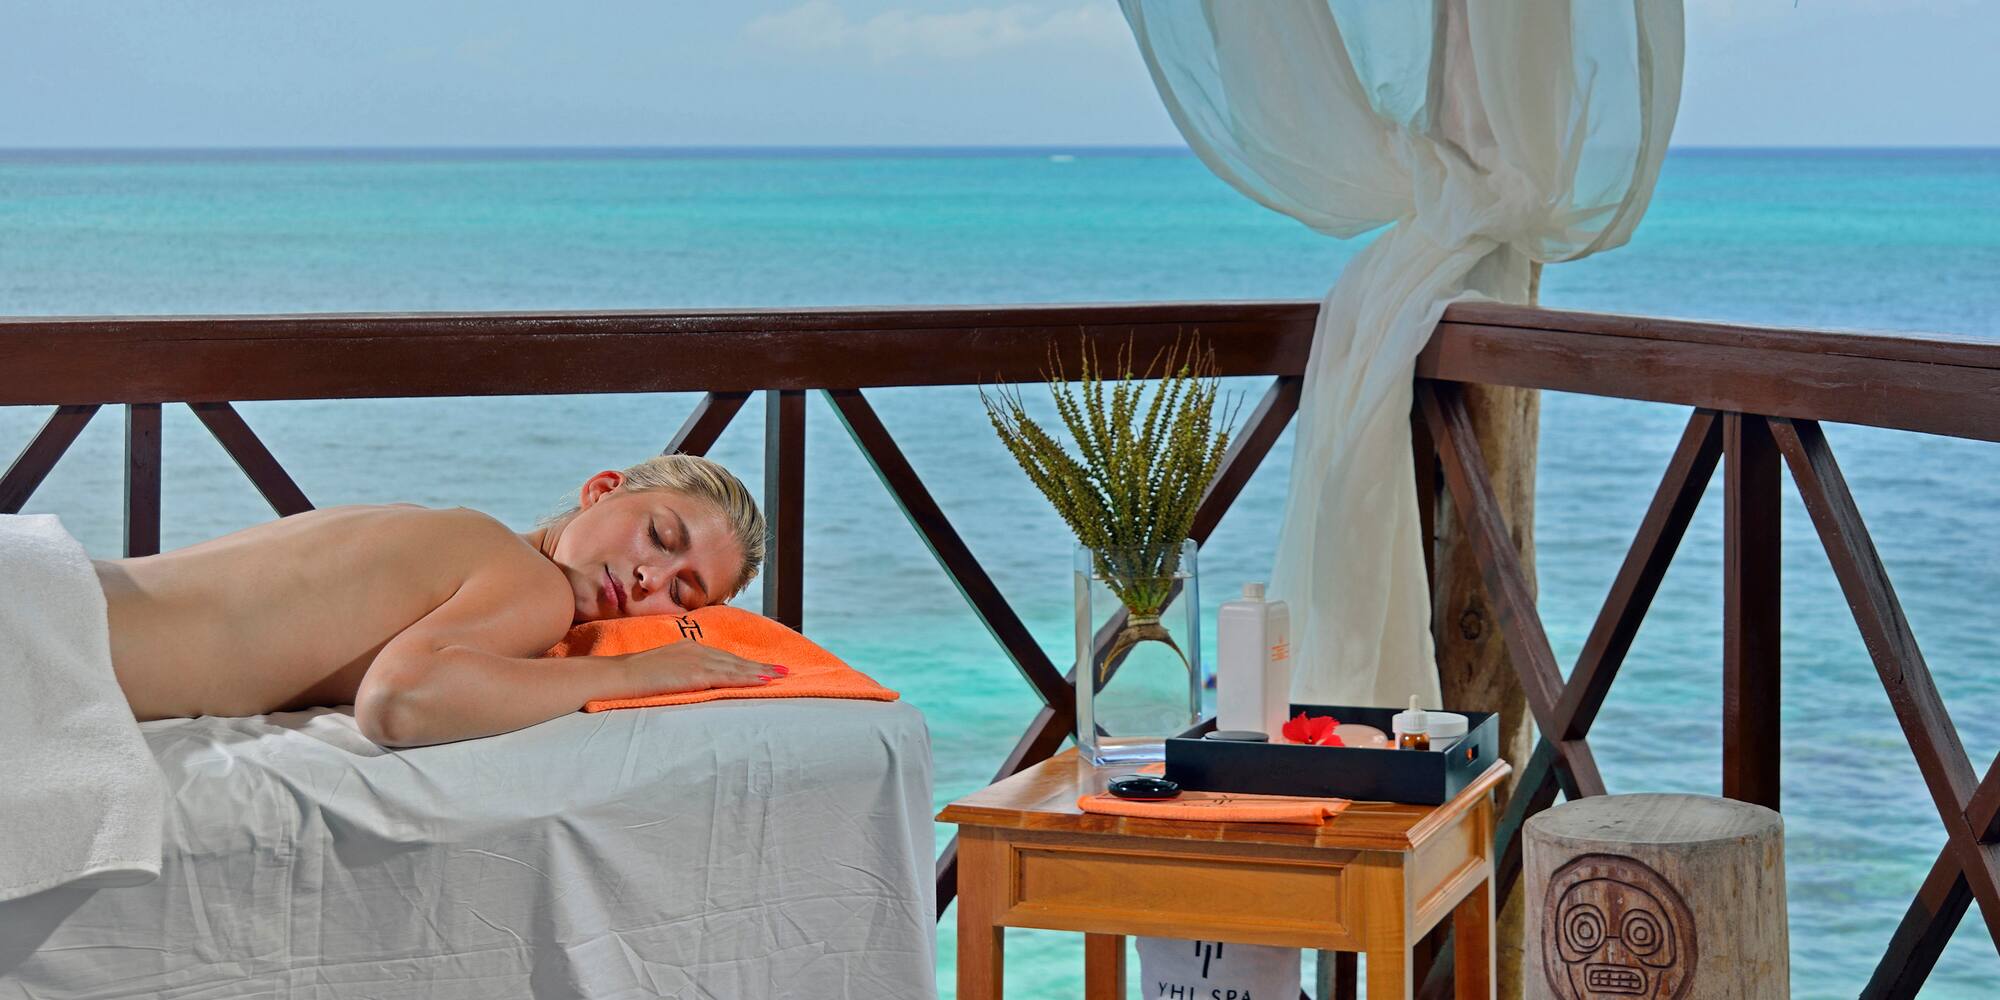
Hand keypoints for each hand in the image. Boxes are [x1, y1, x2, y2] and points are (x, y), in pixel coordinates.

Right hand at [616, 642, 787, 697]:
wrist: (616, 676)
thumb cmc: (632, 680)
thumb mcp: (662, 674)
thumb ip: (680, 676)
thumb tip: (692, 686)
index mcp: (688, 649)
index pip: (723, 657)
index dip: (744, 663)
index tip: (764, 667)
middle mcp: (695, 650)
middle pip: (734, 660)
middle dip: (759, 666)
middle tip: (784, 670)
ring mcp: (695, 660)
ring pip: (735, 667)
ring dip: (759, 671)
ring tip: (780, 676)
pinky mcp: (694, 673)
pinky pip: (726, 676)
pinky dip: (746, 677)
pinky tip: (762, 681)